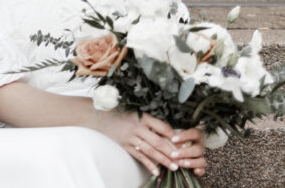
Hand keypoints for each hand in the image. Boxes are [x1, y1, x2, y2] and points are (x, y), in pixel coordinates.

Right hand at [91, 111, 205, 177]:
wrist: (102, 117)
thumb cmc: (123, 114)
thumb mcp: (137, 113)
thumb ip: (151, 121)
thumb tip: (170, 132)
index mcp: (142, 117)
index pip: (161, 127)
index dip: (173, 135)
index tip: (183, 142)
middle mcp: (137, 127)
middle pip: (157, 141)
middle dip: (171, 152)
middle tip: (182, 159)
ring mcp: (130, 138)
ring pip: (150, 151)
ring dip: (163, 160)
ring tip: (174, 167)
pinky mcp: (125, 146)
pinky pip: (139, 157)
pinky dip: (148, 164)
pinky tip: (156, 171)